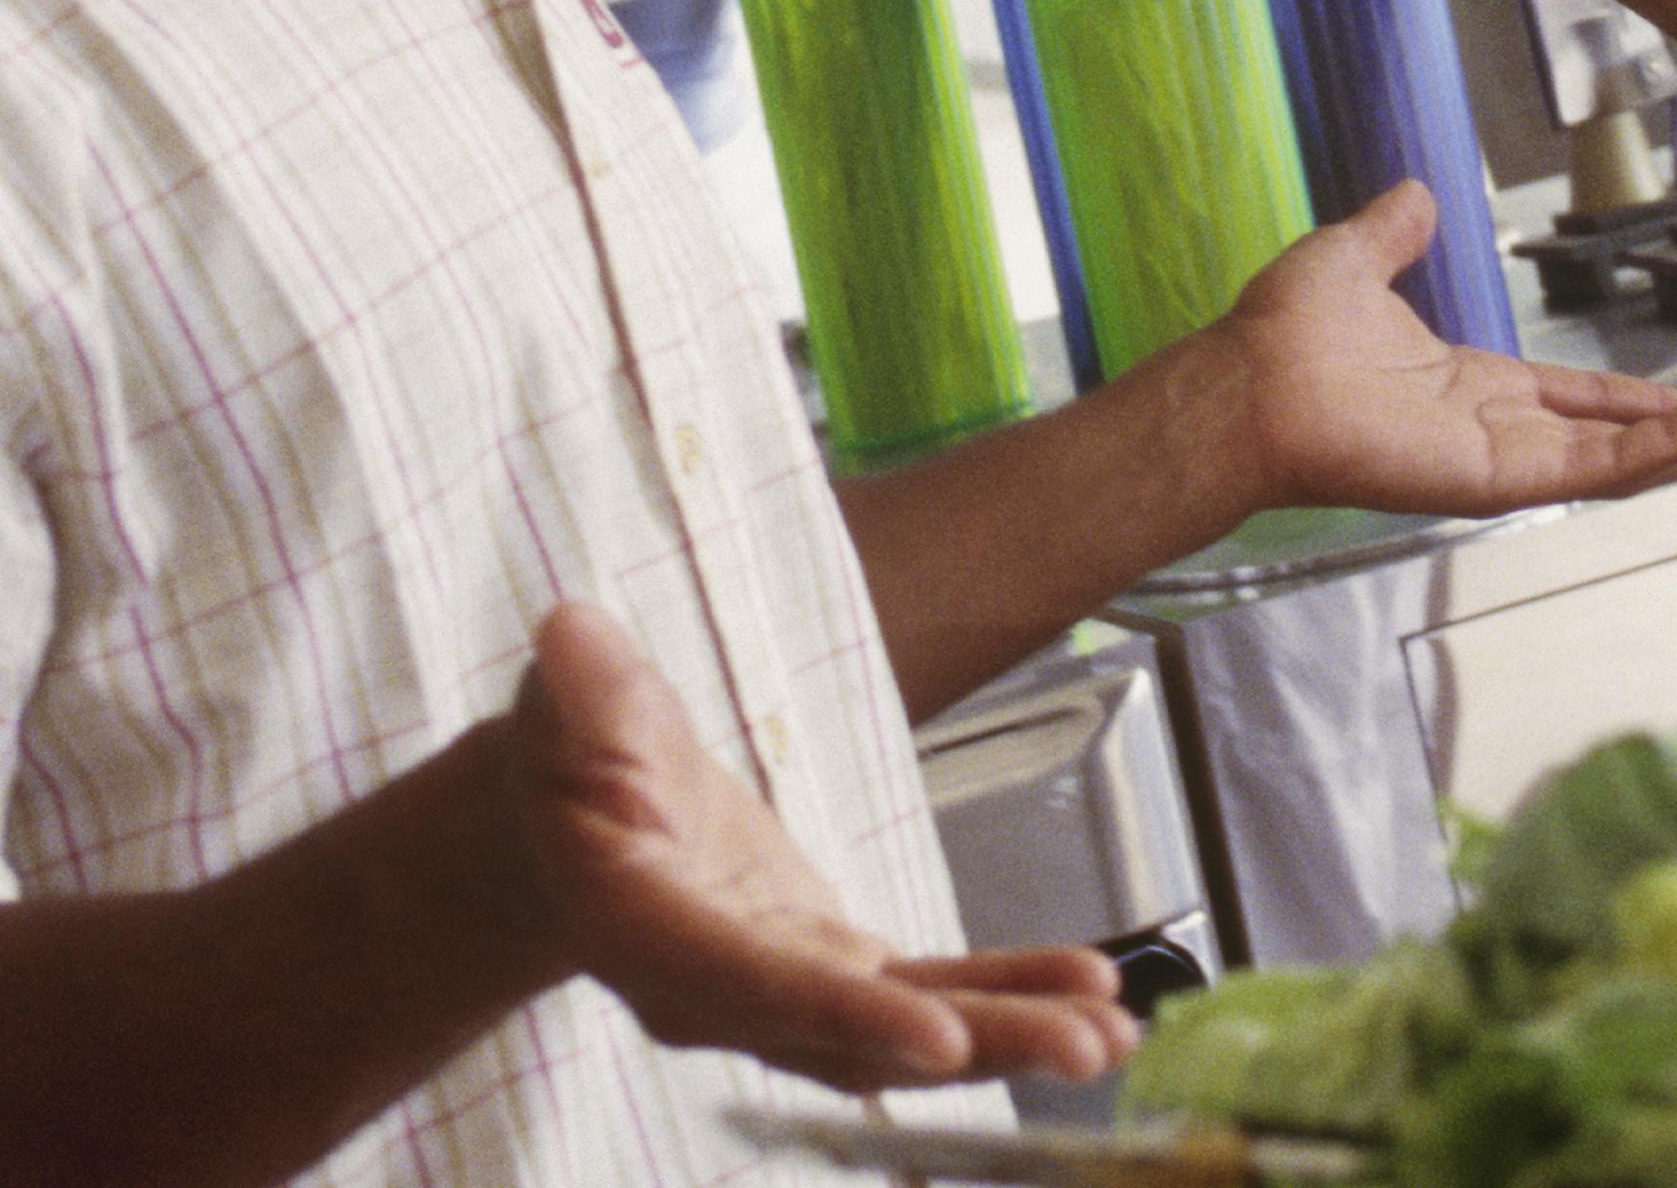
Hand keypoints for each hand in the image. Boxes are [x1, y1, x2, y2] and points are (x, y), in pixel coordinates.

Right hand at [509, 605, 1132, 1092]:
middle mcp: (723, 992)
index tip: (938, 1039)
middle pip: (854, 1038)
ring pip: (903, 1035)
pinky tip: (1091, 987)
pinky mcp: (828, 973)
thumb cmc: (567, 756)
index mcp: (653, 934)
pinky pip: (924, 998)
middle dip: (974, 1043)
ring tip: (1112, 1032)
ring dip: (1011, 1035)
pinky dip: (1006, 992)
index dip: (847, 1017)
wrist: (572, 821)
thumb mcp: (565, 705)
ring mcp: (783, 992)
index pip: (754, 985)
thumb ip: (586, 689)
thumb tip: (573, 632)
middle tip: (1080, 1043)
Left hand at [1191, 180, 1676, 520]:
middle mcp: (1499, 432)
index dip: (1651, 406)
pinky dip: (1661, 452)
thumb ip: (1396, 229)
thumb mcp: (1356, 256)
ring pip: (1628, 463)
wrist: (1250, 377)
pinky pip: (1596, 470)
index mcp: (1474, 388)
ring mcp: (1504, 462)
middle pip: (1627, 442)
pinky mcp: (1498, 480)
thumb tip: (1417, 192)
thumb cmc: (1285, 331)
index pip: (1585, 402)